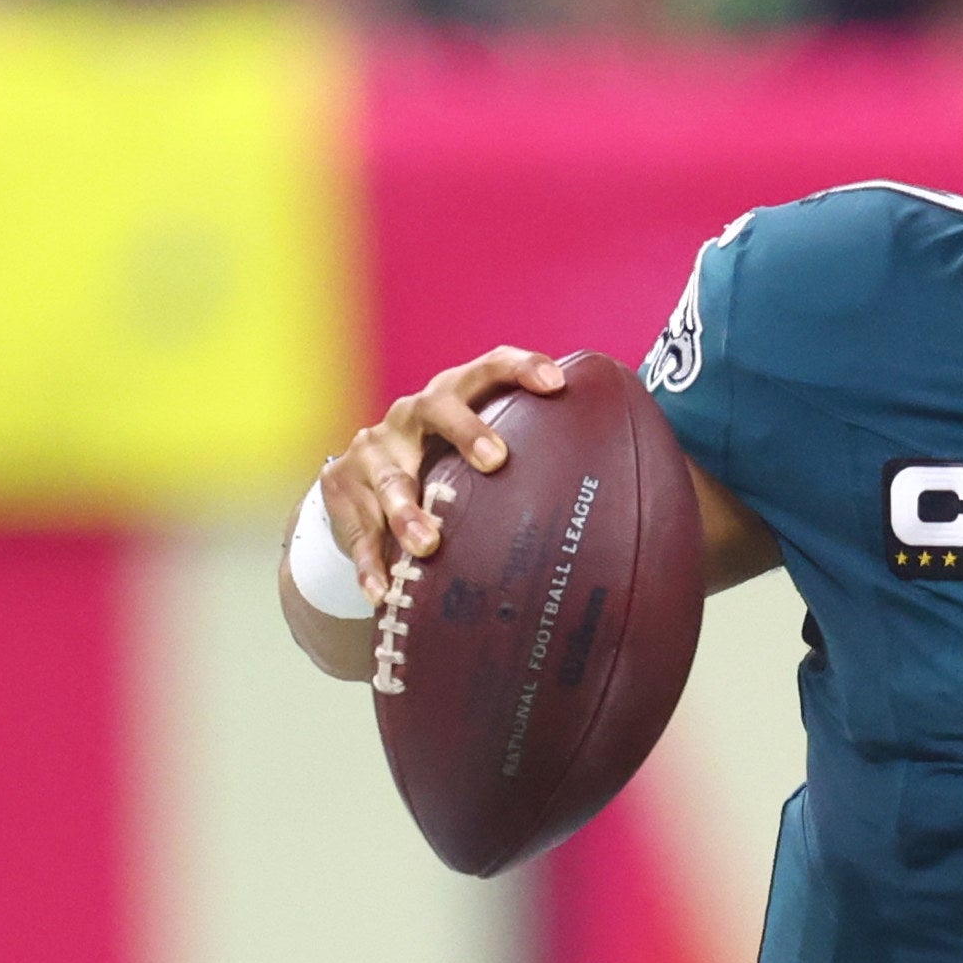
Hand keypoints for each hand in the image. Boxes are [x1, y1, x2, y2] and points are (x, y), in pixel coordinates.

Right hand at [316, 347, 570, 601]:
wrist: (355, 486)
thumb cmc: (438, 466)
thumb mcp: (469, 452)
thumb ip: (524, 458)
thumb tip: (618, 489)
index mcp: (447, 398)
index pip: (485, 370)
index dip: (519, 369)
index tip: (556, 384)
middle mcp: (408, 417)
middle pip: (435, 408)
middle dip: (465, 430)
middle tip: (496, 461)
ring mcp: (372, 454)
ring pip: (391, 479)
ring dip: (408, 512)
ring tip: (428, 545)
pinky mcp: (344, 495)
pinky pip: (359, 534)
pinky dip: (371, 565)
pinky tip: (384, 593)